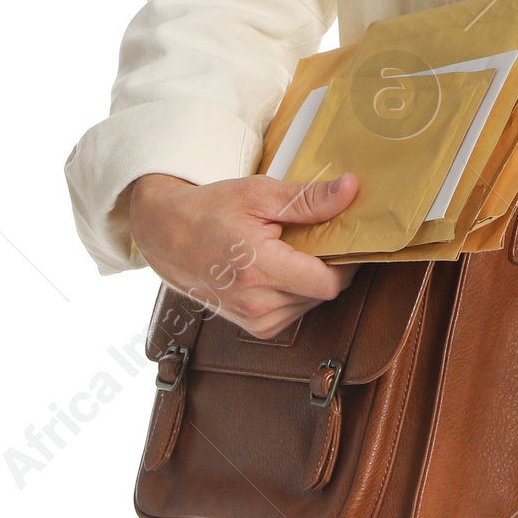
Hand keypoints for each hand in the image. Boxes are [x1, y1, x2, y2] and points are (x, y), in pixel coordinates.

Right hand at [127, 170, 360, 339]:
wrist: (166, 235)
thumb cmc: (211, 210)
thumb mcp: (259, 194)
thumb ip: (309, 199)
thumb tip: (351, 190)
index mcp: (259, 270)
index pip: (329, 282)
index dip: (347, 260)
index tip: (346, 236)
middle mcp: (258, 305)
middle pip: (323, 292)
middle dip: (329, 264)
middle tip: (316, 235)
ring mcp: (254, 321)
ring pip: (311, 303)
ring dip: (312, 277)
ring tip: (291, 249)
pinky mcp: (253, 327)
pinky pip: (295, 311)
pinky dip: (297, 289)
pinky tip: (281, 266)